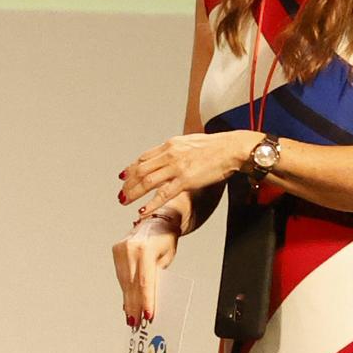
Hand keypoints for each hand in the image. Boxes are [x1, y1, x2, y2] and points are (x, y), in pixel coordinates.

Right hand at [112, 226, 171, 327]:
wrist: (157, 219)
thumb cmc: (166, 240)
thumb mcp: (166, 259)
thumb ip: (157, 277)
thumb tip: (149, 300)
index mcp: (145, 249)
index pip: (144, 281)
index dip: (145, 300)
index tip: (147, 316)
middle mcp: (129, 248)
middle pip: (132, 284)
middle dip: (134, 305)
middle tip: (136, 322)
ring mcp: (120, 249)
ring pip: (124, 282)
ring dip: (128, 300)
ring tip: (131, 317)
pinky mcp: (116, 251)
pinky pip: (121, 276)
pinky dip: (125, 290)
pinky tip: (127, 303)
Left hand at [116, 129, 256, 218]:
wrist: (232, 149)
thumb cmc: (215, 146)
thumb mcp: (189, 142)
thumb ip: (176, 149)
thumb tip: (166, 155)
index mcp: (170, 145)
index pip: (144, 158)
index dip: (131, 168)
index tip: (123, 176)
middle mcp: (170, 155)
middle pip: (141, 170)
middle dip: (128, 183)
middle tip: (121, 193)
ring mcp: (177, 168)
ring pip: (147, 181)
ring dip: (133, 192)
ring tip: (124, 201)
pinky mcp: (186, 180)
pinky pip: (163, 194)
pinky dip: (151, 204)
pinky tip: (142, 210)